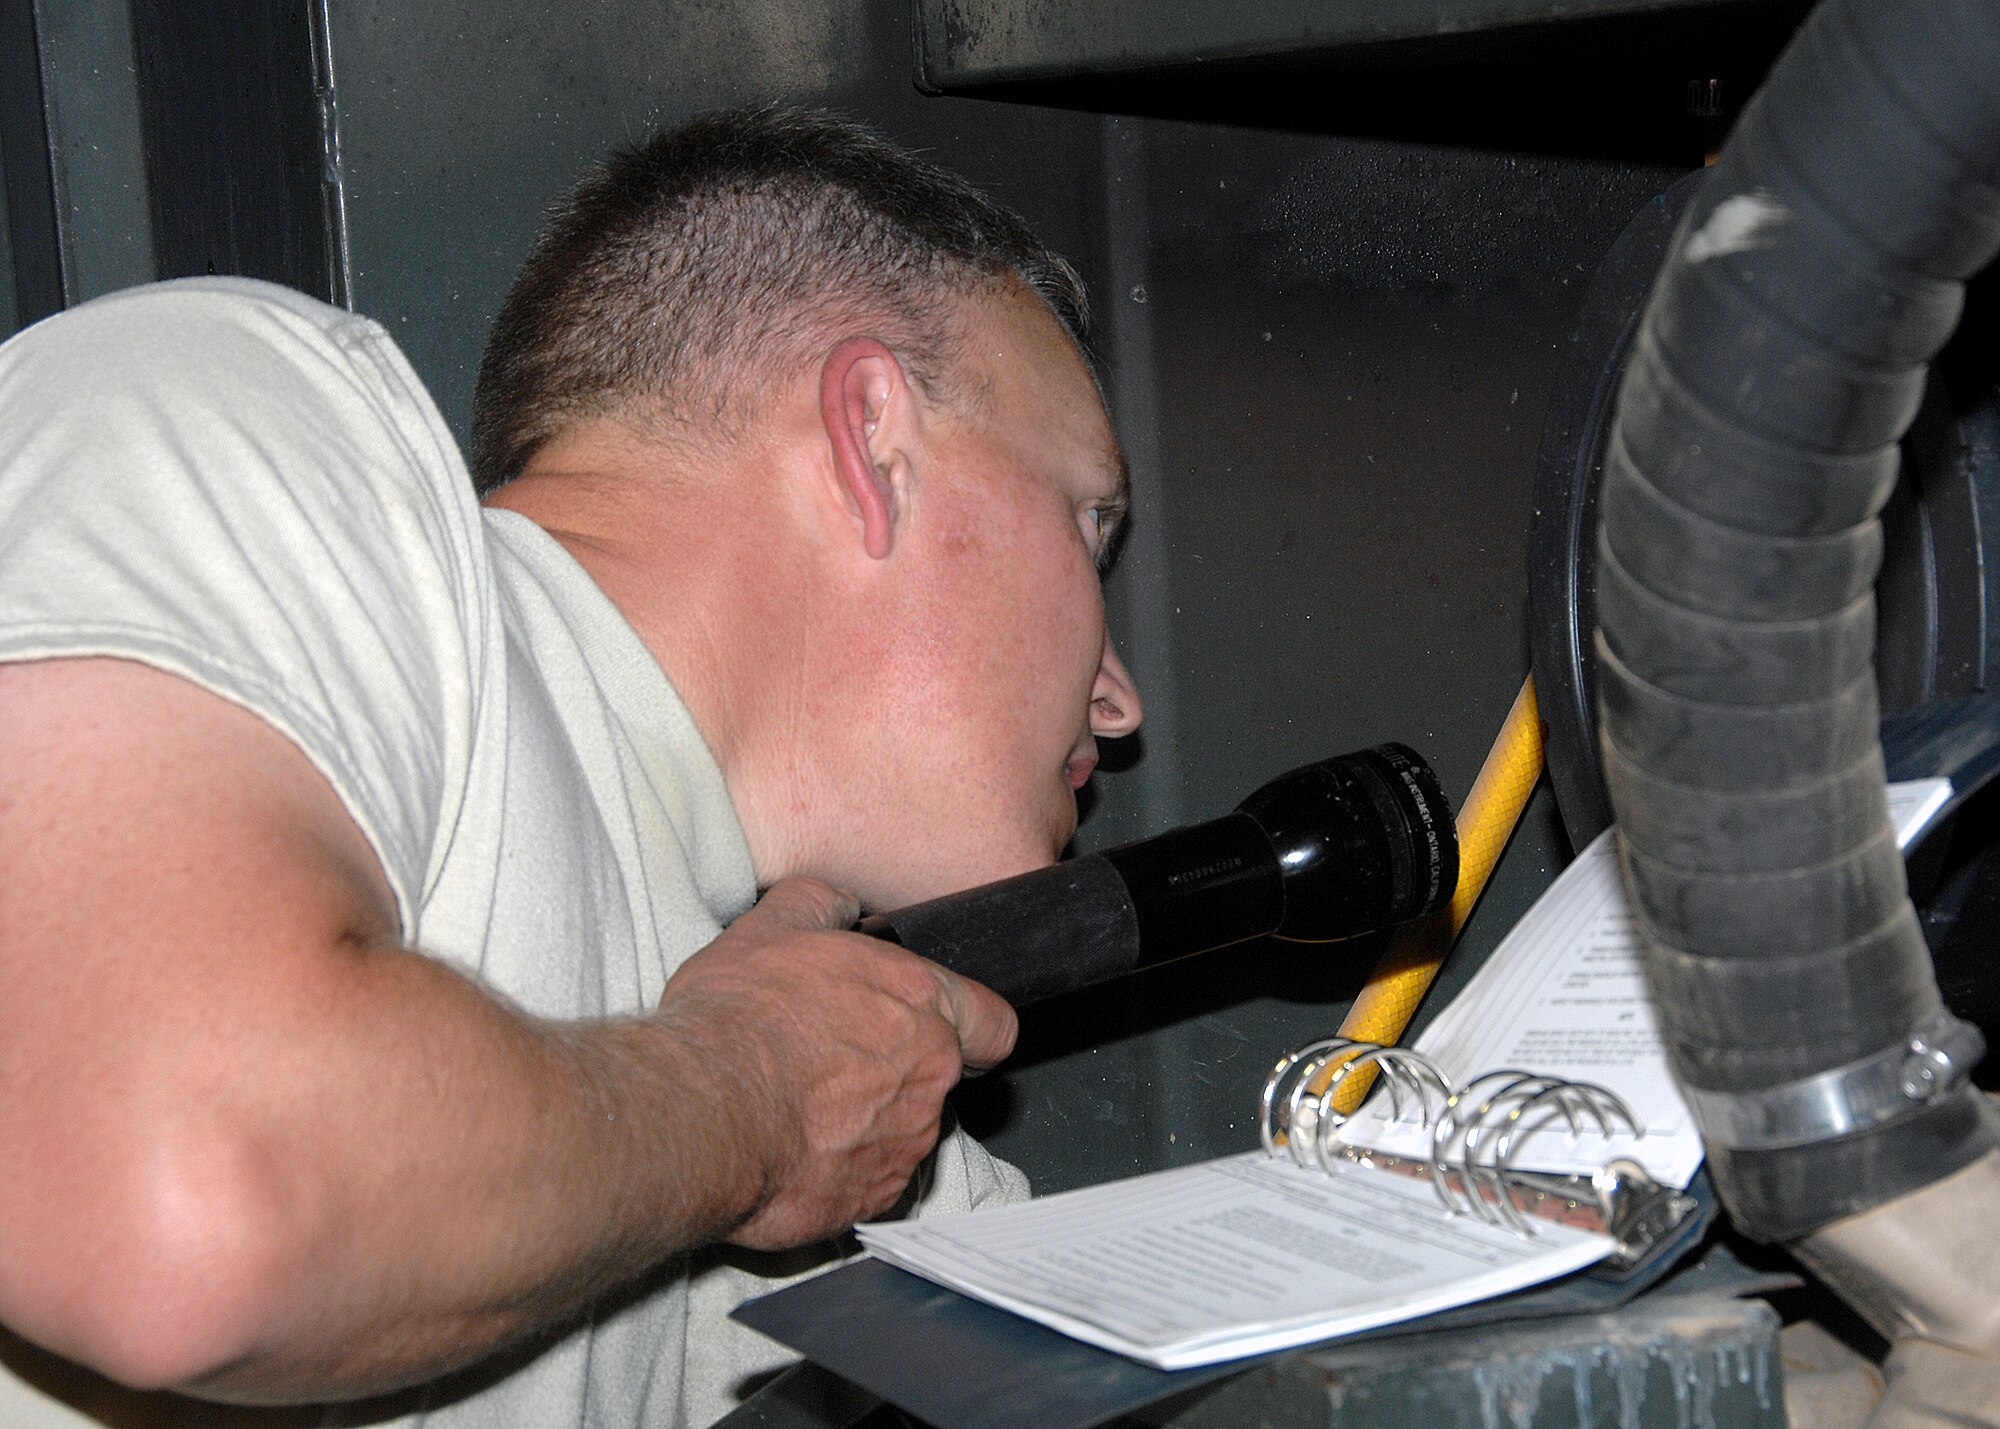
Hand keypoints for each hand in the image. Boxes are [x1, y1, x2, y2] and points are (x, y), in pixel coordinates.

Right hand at [654, 878, 1016, 1248]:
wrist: (703, 1112)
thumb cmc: (737, 1021)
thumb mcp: (769, 928)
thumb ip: (819, 905)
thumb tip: (837, 903)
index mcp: (919, 1000)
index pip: (992, 1023)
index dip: (972, 1029)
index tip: (943, 1033)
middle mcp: (929, 1073)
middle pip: (940, 1077)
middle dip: (898, 1072)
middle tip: (834, 1064)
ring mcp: (907, 1140)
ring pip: (906, 1130)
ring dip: (868, 1122)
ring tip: (801, 1107)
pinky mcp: (875, 1195)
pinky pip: (873, 1179)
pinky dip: (843, 1168)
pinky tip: (795, 1147)